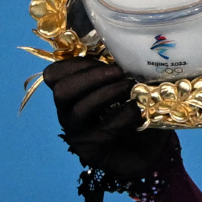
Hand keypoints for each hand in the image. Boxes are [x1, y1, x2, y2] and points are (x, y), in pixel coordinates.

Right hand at [43, 57, 173, 178]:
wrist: (146, 150)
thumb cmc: (134, 112)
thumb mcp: (125, 86)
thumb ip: (118, 71)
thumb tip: (130, 51)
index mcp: (72, 94)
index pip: (54, 75)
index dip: (76, 63)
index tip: (103, 58)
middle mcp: (68, 113)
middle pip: (62, 91)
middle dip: (91, 77)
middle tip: (118, 72)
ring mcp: (78, 133)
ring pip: (80, 109)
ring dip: (107, 93)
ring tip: (129, 87)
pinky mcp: (92, 150)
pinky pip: (104, 129)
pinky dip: (124, 114)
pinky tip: (138, 110)